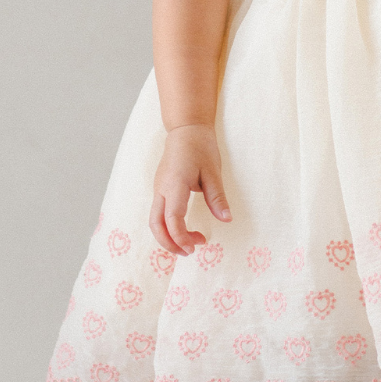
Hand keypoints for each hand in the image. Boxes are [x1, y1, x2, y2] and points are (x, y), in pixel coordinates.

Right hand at [150, 125, 231, 254]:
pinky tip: (184, 230)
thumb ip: (217, 197)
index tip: (194, 247)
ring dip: (168, 237)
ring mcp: (158, 189)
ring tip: (189, 243)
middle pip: (156, 224)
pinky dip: (168, 227)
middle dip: (169, 243)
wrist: (185, 130)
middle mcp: (161, 189)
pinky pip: (158, 214)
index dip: (181, 237)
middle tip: (190, 252)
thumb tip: (226, 219)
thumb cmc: (200, 147)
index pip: (172, 218)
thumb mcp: (213, 172)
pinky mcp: (160, 189)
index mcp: (175, 184)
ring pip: (154, 221)